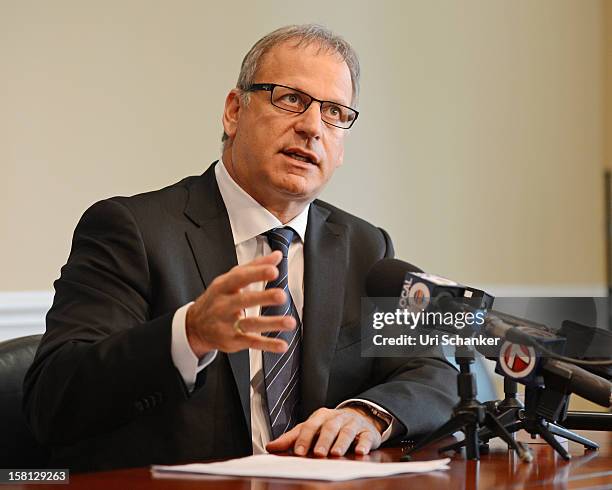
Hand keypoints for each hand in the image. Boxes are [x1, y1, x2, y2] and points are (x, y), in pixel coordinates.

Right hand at [185, 251, 295, 356]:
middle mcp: (224, 305)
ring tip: (290, 322)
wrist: (194, 325)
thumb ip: (255, 266)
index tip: (273, 270)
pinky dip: (268, 345)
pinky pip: (252, 343)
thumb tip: (276, 256)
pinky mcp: (232, 341)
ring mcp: (227, 324)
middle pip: (244, 300)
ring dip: (271, 323)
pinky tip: (282, 345)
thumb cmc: (217, 298)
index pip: (240, 277)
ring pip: (250, 324)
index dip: (257, 273)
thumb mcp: (230, 279)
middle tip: (281, 295)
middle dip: (263, 298)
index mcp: (223, 286)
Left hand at [266, 407, 382, 456]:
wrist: (359, 418)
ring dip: (341, 443)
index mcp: (321, 416)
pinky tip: (360, 452)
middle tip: (317, 454)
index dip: (304, 439)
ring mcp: (353, 424)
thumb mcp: (311, 429)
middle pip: (329, 427)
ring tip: (336, 454)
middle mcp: (337, 418)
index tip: (298, 452)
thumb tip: (270, 447)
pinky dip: (364, 445)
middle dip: (323, 441)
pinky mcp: (368, 432)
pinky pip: (366, 437)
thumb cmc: (330, 426)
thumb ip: (291, 438)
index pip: (310, 426)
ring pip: (347, 432)